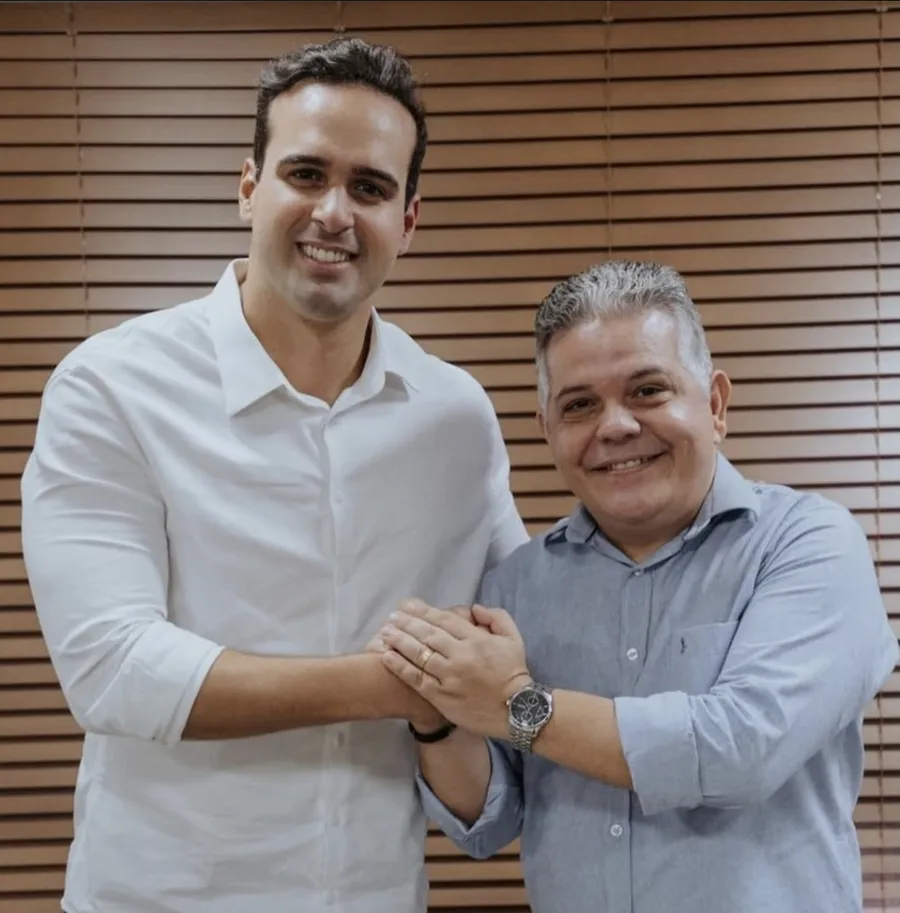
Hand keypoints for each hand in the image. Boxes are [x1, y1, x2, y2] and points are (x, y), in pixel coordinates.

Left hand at [379, 598, 530, 739]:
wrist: (517, 711)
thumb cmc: (513, 672)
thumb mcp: (513, 638)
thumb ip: (496, 617)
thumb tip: (474, 608)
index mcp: (476, 639)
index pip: (444, 620)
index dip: (423, 611)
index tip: (407, 605)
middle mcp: (460, 655)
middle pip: (428, 634)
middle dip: (407, 623)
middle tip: (391, 617)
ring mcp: (449, 676)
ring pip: (419, 654)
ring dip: (399, 641)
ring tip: (384, 633)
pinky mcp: (441, 696)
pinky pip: (417, 678)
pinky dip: (400, 667)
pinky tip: (387, 657)